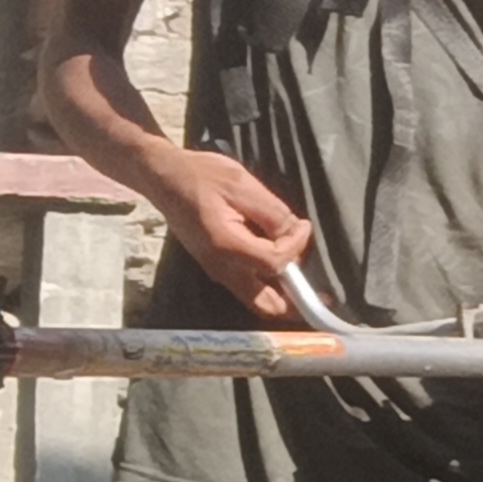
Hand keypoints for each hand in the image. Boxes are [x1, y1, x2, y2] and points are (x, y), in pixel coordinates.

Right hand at [147, 149, 311, 320]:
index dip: (296, 247)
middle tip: (318, 295)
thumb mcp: (241, 184)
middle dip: (295, 304)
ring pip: (256, 300)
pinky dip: (267, 283)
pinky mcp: (215, 266)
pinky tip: (279, 264)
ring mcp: (216, 270)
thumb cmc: (201, 176)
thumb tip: (294, 233)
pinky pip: (246, 286)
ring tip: (302, 279)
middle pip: (265, 305)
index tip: (302, 225)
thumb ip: (271, 212)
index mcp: (226, 246)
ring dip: (282, 295)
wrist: (164, 177)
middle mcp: (221, 267)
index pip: (274, 263)